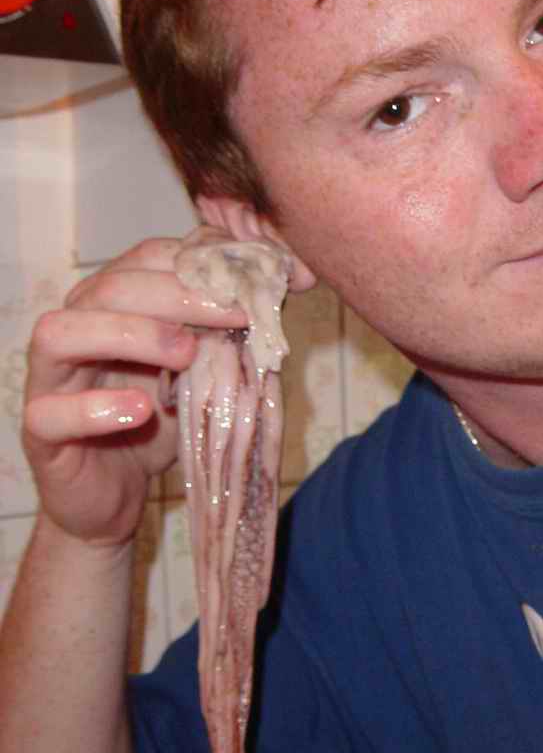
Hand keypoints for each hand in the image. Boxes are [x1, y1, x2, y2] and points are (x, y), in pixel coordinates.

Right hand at [20, 236, 245, 547]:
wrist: (117, 493)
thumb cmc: (158, 422)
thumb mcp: (202, 371)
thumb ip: (232, 328)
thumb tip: (292, 279)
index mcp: (110, 304)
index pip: (144, 259)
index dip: (200, 263)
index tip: (255, 282)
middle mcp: (73, 328)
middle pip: (109, 287)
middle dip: (178, 294)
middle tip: (235, 313)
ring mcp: (48, 378)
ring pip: (63, 332)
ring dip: (131, 334)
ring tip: (185, 354)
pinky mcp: (40, 430)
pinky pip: (51, 412)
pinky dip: (97, 408)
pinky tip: (141, 410)